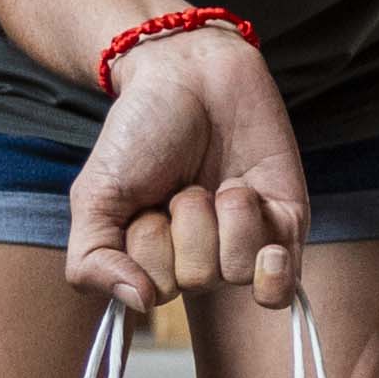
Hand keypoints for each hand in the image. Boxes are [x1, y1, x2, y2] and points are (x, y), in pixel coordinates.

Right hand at [65, 27, 307, 317]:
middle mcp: (199, 260)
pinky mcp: (286, 230)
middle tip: (183, 182)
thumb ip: (92, 260)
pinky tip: (270, 247)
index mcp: (151, 259)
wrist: (192, 74)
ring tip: (219, 182)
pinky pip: (282, 285)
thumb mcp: (95, 196)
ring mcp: (244, 246)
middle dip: (187, 221)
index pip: (153, 291)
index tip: (144, 201)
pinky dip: (274, 271)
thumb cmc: (140, 132)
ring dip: (226, 215)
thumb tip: (138, 303)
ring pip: (238, 272)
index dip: (148, 244)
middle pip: (197, 279)